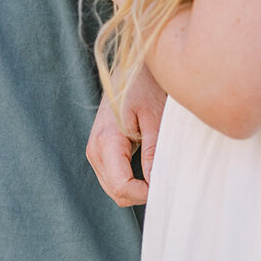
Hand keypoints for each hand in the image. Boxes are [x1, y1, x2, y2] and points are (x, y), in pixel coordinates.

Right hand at [86, 68, 166, 206]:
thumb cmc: (145, 85)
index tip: (166, 185)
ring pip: (114, 189)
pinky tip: (148, 168)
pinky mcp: (100, 149)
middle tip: (166, 180)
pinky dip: (130, 180)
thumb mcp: (155, 118)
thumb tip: (157, 184)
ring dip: (136, 188)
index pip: (122, 187)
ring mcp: (94, 150)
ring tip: (158, 172)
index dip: (145, 194)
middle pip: (116, 192)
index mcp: (107, 141)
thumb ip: (154, 153)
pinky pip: (113, 177)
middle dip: (141, 193)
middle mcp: (95, 149)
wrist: (130, 66)